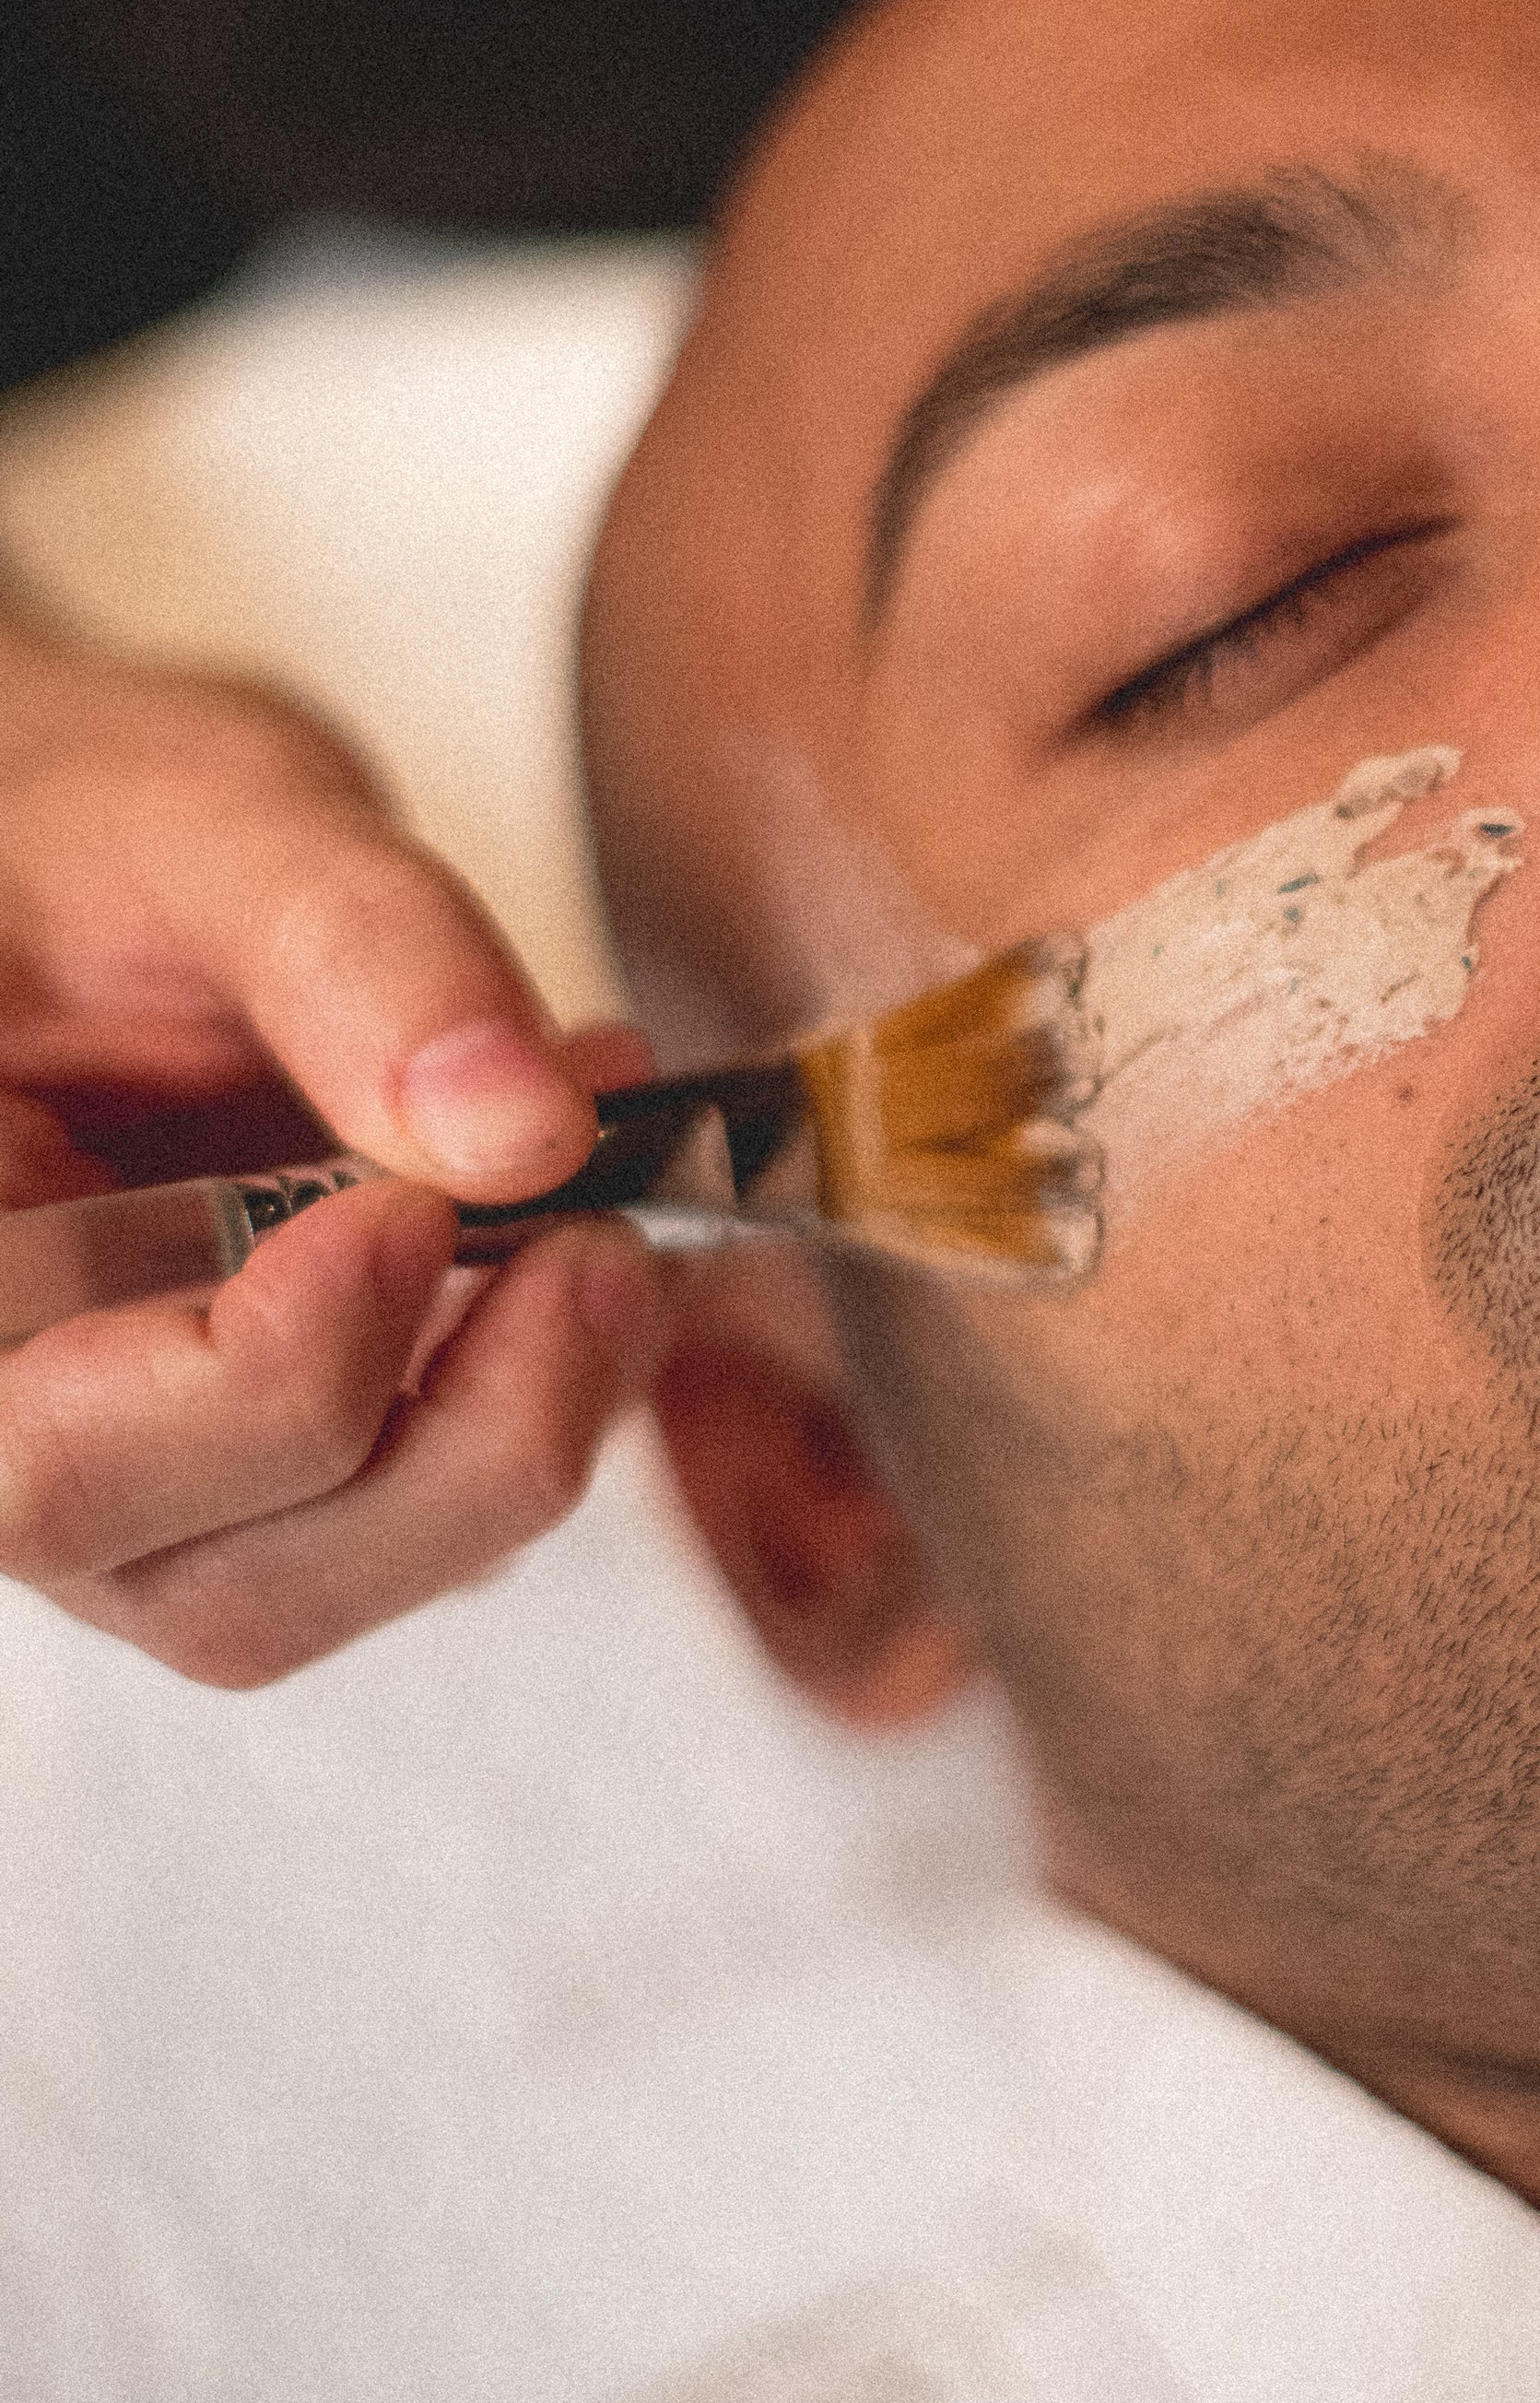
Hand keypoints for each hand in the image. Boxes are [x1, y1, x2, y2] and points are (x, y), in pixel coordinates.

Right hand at [0, 610, 668, 1680]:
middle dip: (451, 1440)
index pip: (47, 1461)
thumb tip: (524, 1125)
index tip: (415, 1210)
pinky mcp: (250, 1478)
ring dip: (520, 1429)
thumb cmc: (90, 831)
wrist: (102, 862)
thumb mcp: (205, 813)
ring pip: (320, 1589)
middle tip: (603, 1243)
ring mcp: (116, 1475)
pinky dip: (533, 1394)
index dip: (255, 1379)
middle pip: (209, 1584)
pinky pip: (403, 1524)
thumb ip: (354, 943)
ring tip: (621, 1223)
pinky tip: (590, 1218)